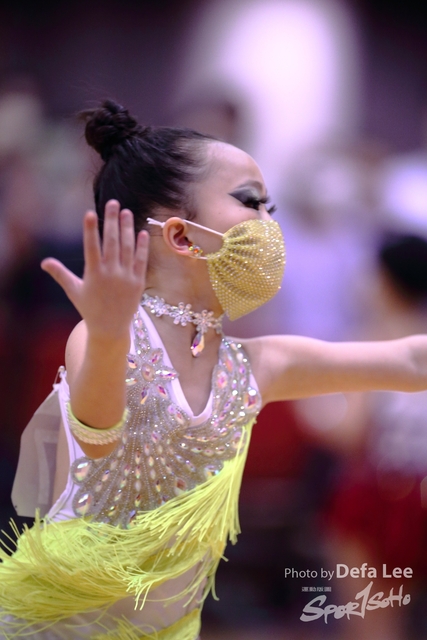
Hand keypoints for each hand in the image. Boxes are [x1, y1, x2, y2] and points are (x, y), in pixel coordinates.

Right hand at [41, 200, 148, 339]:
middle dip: (112, 221)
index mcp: (93, 274)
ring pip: (128, 248)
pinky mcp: (138, 283)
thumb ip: (61, 274)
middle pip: (112, 242)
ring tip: (126, 212)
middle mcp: (111, 274)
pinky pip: (141, 261)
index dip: (91, 230)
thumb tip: (44, 262)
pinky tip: (141, 232)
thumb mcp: (74, 291)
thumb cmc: (90, 308)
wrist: (110, 329)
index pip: (91, 247)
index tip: (90, 213)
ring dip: (128, 229)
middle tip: (113, 202)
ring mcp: (126, 278)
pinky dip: (141, 246)